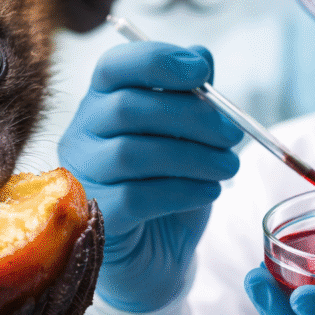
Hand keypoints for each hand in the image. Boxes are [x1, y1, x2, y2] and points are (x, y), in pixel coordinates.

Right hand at [59, 41, 242, 312]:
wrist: (159, 258)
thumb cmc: (171, 188)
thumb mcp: (189, 138)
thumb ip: (193, 96)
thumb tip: (201, 56)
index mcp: (103, 103)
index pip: (115, 67)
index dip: (157, 60)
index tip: (201, 72)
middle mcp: (81, 134)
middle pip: (127, 108)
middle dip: (191, 117)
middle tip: (232, 135)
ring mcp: (81, 177)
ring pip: (132, 153)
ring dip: (194, 157)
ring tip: (228, 168)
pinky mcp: (94, 217)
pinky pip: (136, 196)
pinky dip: (183, 190)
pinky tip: (208, 192)